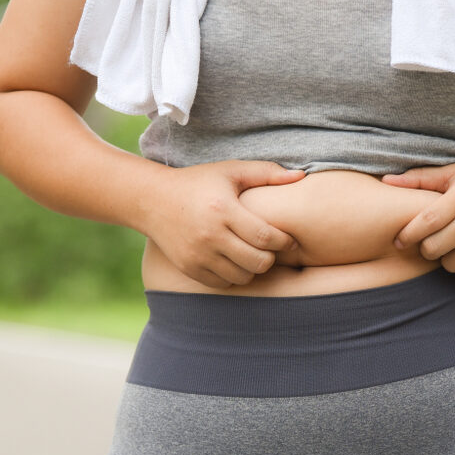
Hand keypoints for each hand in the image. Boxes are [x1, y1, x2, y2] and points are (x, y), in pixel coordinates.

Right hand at [147, 160, 305, 287]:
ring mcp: (198, 255)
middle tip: (271, 248)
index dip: (283, 242)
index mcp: (223, 210)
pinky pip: (223, 283)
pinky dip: (234, 276)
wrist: (152, 200)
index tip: (289, 239)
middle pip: (257, 262)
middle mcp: (210, 236)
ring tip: (252, 253)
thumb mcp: (230, 171)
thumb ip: (267, 173)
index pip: (265, 237)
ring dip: (253, 268)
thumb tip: (302, 177)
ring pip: (242, 277)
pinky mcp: (189, 268)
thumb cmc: (199, 183)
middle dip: (271, 257)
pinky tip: (234, 260)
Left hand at [379, 162, 454, 278]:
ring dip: (448, 259)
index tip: (399, 240)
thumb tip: (384, 182)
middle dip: (427, 249)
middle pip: (436, 248)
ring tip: (454, 244)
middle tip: (430, 243)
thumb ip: (420, 179)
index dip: (408, 235)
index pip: (427, 222)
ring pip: (453, 265)